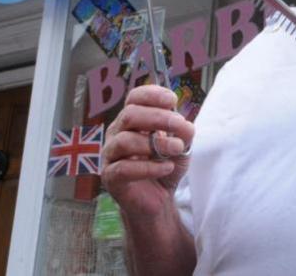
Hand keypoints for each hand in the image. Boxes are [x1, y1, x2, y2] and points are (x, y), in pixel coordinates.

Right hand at [101, 85, 195, 218]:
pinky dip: (149, 167)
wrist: (158, 201)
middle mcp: (117, 133)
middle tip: (179, 124)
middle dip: (157, 117)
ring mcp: (111, 155)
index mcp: (133, 121)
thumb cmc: (165, 166)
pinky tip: (166, 168)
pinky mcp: (110, 177)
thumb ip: (183, 133)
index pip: (134, 98)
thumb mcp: (181, 146)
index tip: (172, 100)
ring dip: (155, 143)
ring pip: (124, 141)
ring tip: (176, 149)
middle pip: (129, 115)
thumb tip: (185, 125)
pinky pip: (124, 168)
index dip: (151, 94)